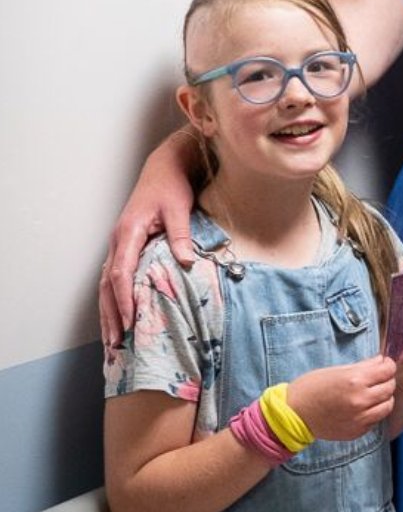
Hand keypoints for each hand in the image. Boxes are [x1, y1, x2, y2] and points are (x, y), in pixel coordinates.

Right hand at [100, 132, 197, 345]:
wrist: (164, 168)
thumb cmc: (171, 186)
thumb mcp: (179, 208)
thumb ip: (180, 235)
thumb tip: (186, 262)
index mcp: (129, 232)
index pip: (122, 272)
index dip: (124, 298)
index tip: (130, 321)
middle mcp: (118, 241)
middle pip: (108, 284)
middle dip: (111, 314)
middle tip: (116, 343)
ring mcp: (119, 244)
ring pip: (107, 284)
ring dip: (109, 311)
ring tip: (113, 340)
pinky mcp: (126, 246)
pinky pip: (115, 277)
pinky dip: (113, 299)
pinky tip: (118, 316)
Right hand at [287, 354, 397, 440]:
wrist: (294, 414)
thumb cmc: (312, 387)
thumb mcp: (338, 369)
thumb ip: (363, 366)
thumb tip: (382, 362)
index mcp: (355, 380)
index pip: (387, 370)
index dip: (388, 365)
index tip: (384, 365)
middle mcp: (360, 400)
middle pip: (390, 387)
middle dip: (387, 380)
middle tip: (378, 378)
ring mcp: (360, 419)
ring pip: (387, 406)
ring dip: (384, 398)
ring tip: (374, 394)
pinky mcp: (356, 432)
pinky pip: (376, 420)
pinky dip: (374, 412)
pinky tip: (364, 407)